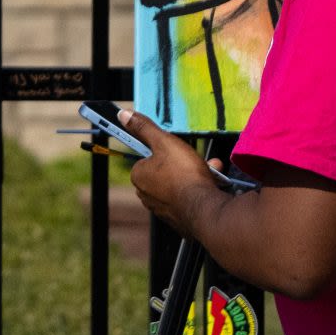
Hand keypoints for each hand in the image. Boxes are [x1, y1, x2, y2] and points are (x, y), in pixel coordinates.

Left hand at [119, 105, 225, 237]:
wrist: (204, 209)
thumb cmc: (183, 174)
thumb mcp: (164, 142)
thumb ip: (145, 128)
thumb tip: (124, 115)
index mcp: (138, 176)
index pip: (148, 157)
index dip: (165, 150)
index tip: (178, 150)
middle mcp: (146, 195)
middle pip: (166, 171)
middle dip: (183, 164)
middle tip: (196, 160)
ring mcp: (162, 209)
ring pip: (179, 184)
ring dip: (195, 175)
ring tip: (209, 171)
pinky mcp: (179, 219)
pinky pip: (188, 199)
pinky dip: (198, 191)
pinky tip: (211, 186)